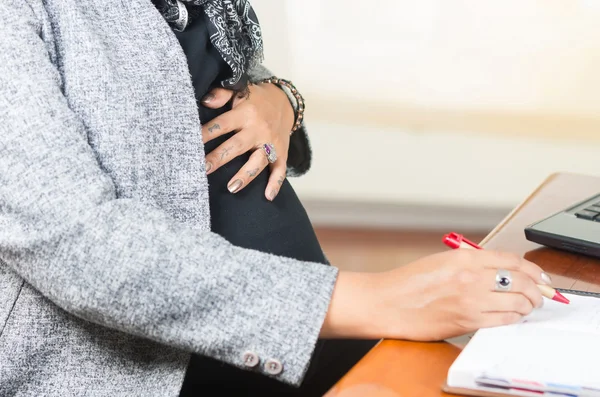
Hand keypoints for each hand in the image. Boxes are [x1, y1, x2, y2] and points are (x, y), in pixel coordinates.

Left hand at [201, 83, 294, 200]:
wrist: (286, 101)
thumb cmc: (256, 99)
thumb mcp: (240, 89)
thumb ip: (222, 94)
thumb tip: (205, 101)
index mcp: (245, 113)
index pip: (222, 124)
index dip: (206, 133)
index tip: (191, 143)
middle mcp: (258, 129)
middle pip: (237, 146)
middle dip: (219, 158)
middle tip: (203, 170)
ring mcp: (271, 143)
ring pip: (258, 161)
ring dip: (246, 175)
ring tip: (231, 188)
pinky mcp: (282, 153)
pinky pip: (280, 170)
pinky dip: (276, 184)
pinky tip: (268, 197)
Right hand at [321, 249, 548, 340]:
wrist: (387, 303)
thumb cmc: (408, 283)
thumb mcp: (441, 261)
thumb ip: (471, 262)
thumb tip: (501, 270)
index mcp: (464, 258)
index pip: (512, 260)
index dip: (532, 269)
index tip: (539, 275)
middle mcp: (471, 278)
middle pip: (521, 281)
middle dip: (537, 289)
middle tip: (539, 293)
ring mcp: (471, 301)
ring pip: (518, 303)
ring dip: (527, 305)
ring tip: (526, 306)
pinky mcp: (467, 322)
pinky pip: (504, 321)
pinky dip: (513, 318)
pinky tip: (510, 316)